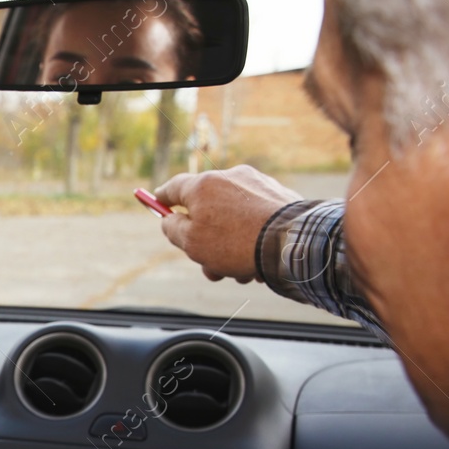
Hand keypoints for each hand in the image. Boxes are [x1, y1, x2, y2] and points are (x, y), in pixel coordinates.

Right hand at [154, 165, 303, 282]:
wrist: (292, 242)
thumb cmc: (236, 243)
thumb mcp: (191, 242)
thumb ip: (173, 229)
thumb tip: (170, 219)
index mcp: (204, 185)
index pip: (173, 187)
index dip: (161, 198)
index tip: (156, 204)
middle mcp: (230, 177)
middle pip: (205, 208)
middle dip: (203, 239)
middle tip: (207, 265)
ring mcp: (257, 184)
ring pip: (231, 217)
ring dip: (228, 245)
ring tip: (237, 271)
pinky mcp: (279, 195)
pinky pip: (254, 217)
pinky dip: (250, 237)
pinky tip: (257, 261)